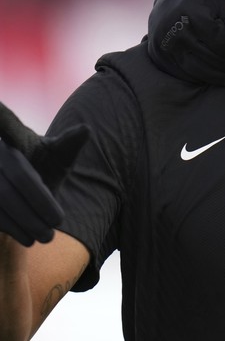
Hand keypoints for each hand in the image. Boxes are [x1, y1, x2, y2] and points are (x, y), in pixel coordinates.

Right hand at [0, 102, 87, 245]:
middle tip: (58, 223)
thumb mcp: (59, 156)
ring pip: (2, 199)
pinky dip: (12, 228)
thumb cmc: (44, 168)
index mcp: (13, 136)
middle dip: (39, 203)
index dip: (0, 117)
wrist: (26, 194)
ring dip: (26, 220)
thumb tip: (86, 129)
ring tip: (46, 236)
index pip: (4, 121)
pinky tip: (28, 238)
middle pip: (18, 178)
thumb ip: (70, 144)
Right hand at [148, 0, 224, 86]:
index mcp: (193, 13)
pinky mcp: (156, 52)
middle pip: (208, 60)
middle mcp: (173, 27)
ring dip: (217, 77)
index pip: (221, 46)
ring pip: (195, 71)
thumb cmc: (211, 1)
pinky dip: (200, 78)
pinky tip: (214, 74)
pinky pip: (181, 74)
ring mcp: (162, 41)